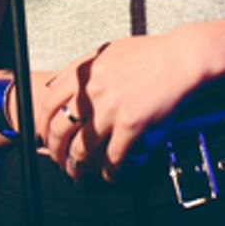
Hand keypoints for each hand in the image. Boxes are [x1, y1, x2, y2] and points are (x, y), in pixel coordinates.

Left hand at [41, 26, 213, 180]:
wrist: (182, 58)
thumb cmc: (149, 53)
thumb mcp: (106, 51)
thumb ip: (80, 67)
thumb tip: (53, 84)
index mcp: (84, 73)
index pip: (48, 105)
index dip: (42, 126)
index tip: (45, 136)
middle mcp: (93, 91)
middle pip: (59, 131)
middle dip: (55, 152)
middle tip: (59, 161)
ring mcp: (111, 109)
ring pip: (82, 150)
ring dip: (78, 167)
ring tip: (79, 174)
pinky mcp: (131, 125)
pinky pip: (113, 158)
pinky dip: (109, 172)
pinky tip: (110, 174)